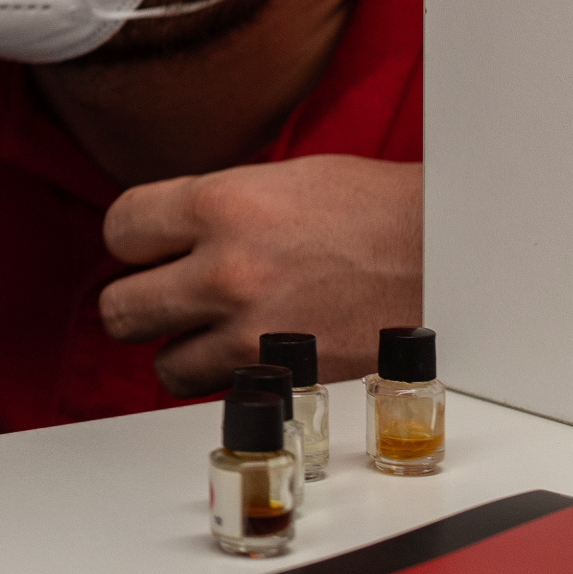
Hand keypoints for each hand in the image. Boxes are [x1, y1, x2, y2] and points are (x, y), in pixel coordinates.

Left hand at [97, 156, 421, 395]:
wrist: (453, 255)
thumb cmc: (378, 210)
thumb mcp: (282, 181)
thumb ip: (217, 206)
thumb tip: (168, 231)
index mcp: (223, 204)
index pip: (119, 229)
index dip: (132, 240)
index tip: (146, 246)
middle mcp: (228, 269)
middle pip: (121, 307)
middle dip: (138, 302)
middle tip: (163, 296)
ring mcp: (254, 331)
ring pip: (162, 365)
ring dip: (180, 350)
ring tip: (209, 331)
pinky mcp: (286, 376)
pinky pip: (219, 392)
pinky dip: (227, 380)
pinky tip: (250, 352)